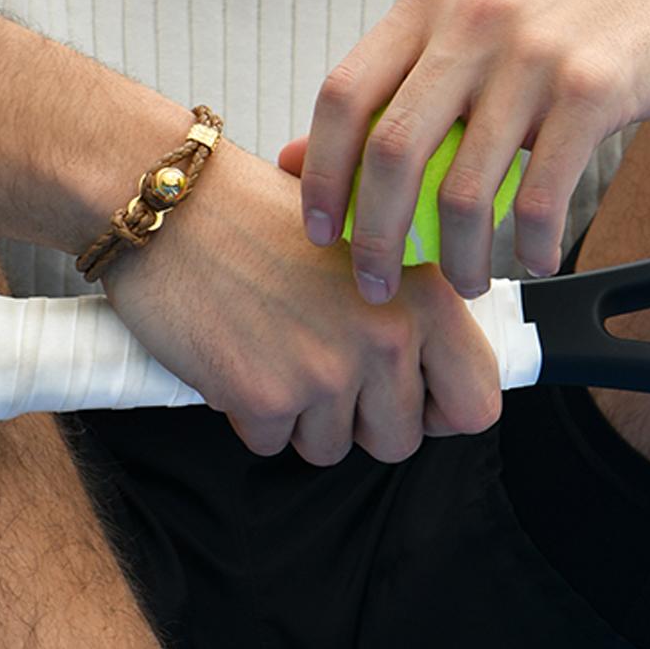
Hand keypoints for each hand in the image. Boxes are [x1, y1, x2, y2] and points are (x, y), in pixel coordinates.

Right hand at [100, 141, 500, 463]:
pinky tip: (239, 354)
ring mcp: (327, 371)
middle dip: (358, 417)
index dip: (440, 410)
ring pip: (332, 447)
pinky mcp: (266, 397)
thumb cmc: (259, 213)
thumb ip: (408, 308)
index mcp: (424, 294)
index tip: (411, 398)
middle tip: (320, 363)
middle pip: (398, 440)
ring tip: (275, 346)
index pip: (477, 403)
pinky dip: (251, 414)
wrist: (172, 201)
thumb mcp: (363, 241)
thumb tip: (435, 384)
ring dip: (302, 416)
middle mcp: (386, 336)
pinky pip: (272, 445)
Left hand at [295, 0, 649, 303]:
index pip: (343, 95)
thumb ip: (391, 89)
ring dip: (460, 256)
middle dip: (378, 237)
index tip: (321, 232)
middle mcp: (473, 21)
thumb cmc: (568, 20)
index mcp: (429, 4)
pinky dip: (533, 244)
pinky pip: (544, 194)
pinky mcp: (593, 89)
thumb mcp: (468, 32)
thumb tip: (296, 160)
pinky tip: (536, 260)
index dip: (321, 173)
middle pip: (393, 150)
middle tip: (379, 285)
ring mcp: (533, 54)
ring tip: (467, 282)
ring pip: (468, 186)